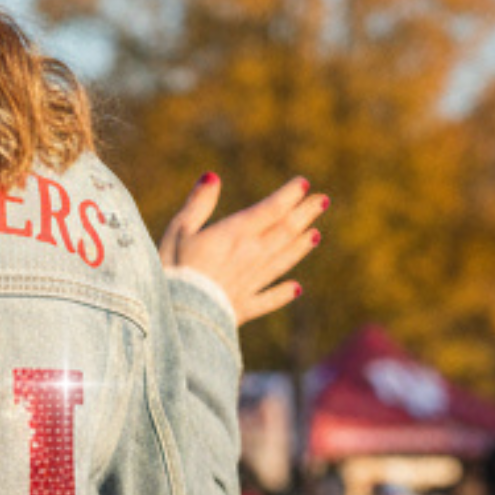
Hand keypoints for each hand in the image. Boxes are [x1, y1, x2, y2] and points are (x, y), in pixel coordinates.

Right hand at [158, 173, 326, 323]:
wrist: (176, 318)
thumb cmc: (171, 269)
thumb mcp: (178, 230)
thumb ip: (198, 204)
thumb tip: (212, 176)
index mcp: (235, 234)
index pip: (271, 209)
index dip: (289, 195)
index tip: (304, 183)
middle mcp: (251, 257)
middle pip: (285, 232)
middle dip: (305, 214)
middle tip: (323, 200)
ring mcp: (250, 283)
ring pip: (283, 261)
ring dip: (300, 247)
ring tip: (315, 235)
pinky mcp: (242, 309)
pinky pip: (269, 299)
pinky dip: (284, 293)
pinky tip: (296, 289)